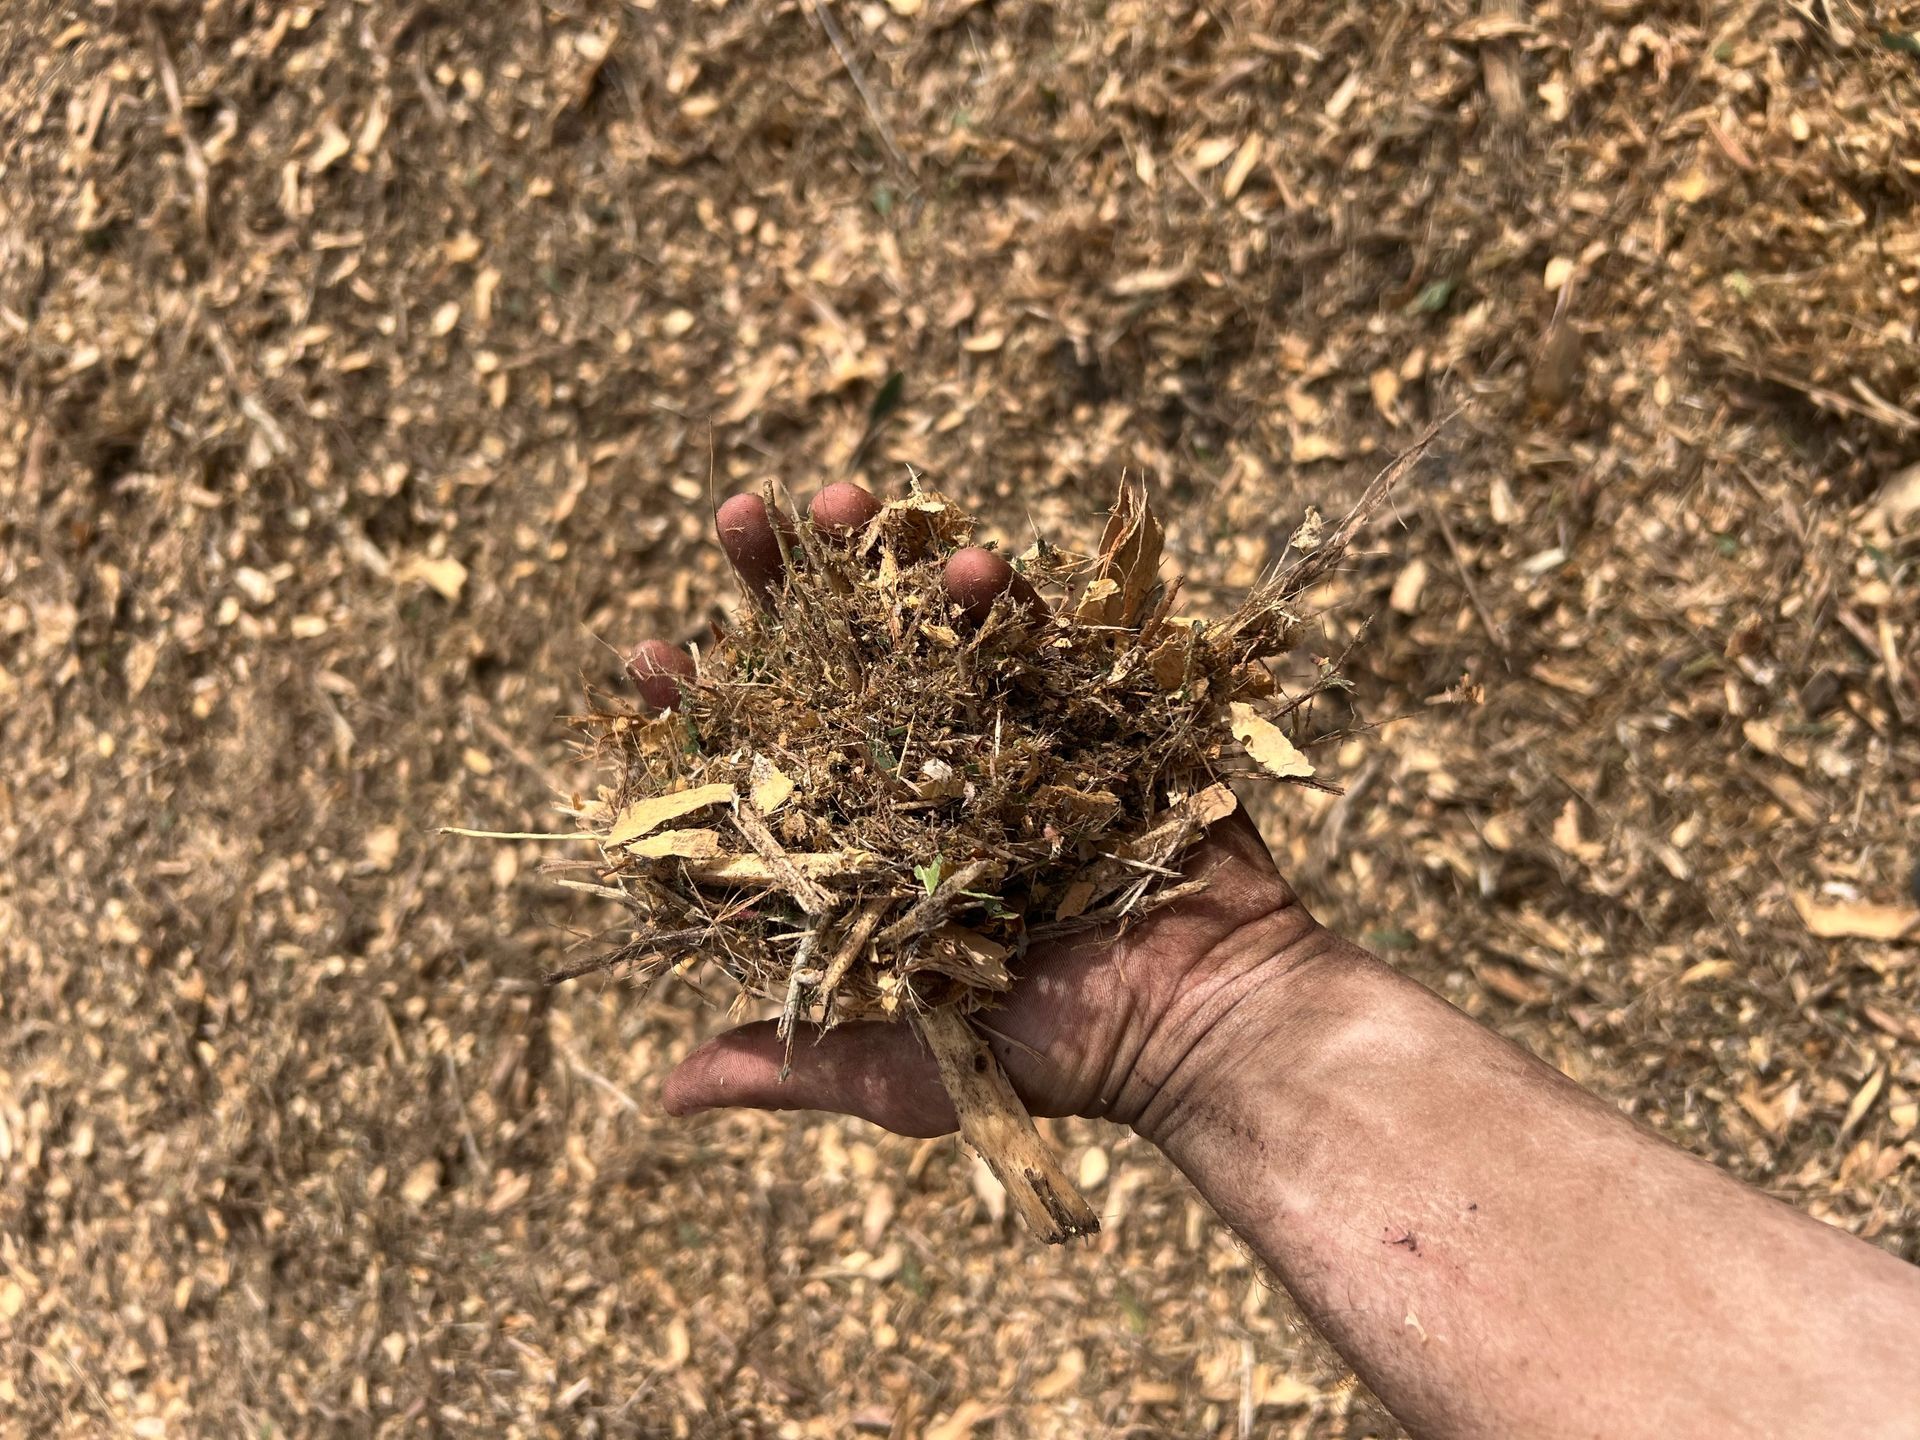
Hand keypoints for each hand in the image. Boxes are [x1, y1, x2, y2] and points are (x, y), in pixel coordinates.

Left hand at [635, 483, 1336, 1141]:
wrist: (1212, 1026)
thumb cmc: (1058, 1061)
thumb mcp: (910, 1072)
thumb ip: (797, 1061)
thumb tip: (667, 1092)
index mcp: (868, 855)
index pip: (766, 770)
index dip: (703, 717)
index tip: (651, 660)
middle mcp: (926, 781)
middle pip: (836, 668)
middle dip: (784, 588)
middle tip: (742, 514)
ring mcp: (1009, 737)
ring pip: (932, 630)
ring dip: (888, 560)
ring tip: (843, 501)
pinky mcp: (1091, 711)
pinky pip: (1043, 637)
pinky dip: (1010, 596)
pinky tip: (975, 558)